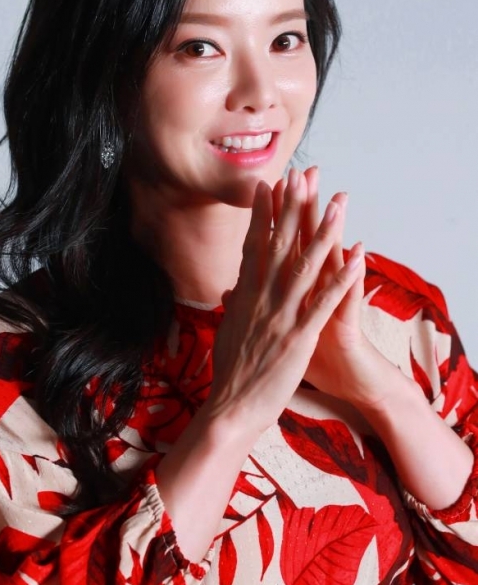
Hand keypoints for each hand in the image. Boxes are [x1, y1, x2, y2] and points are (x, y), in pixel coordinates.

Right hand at [205, 170, 362, 435]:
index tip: (268, 184)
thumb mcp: (228, 330)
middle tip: (303, 175)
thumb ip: (234, 304)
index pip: (255, 245)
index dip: (263, 213)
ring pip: (305, 267)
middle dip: (293, 208)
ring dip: (323, 233)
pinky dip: (341, 279)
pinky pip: (323, 303)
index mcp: (245, 296)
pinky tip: (357, 257)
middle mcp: (261, 299)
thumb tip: (233, 286)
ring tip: (337, 204)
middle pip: (280, 245)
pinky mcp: (299, 338)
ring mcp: (280, 317)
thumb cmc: (229, 373)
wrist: (230, 409)